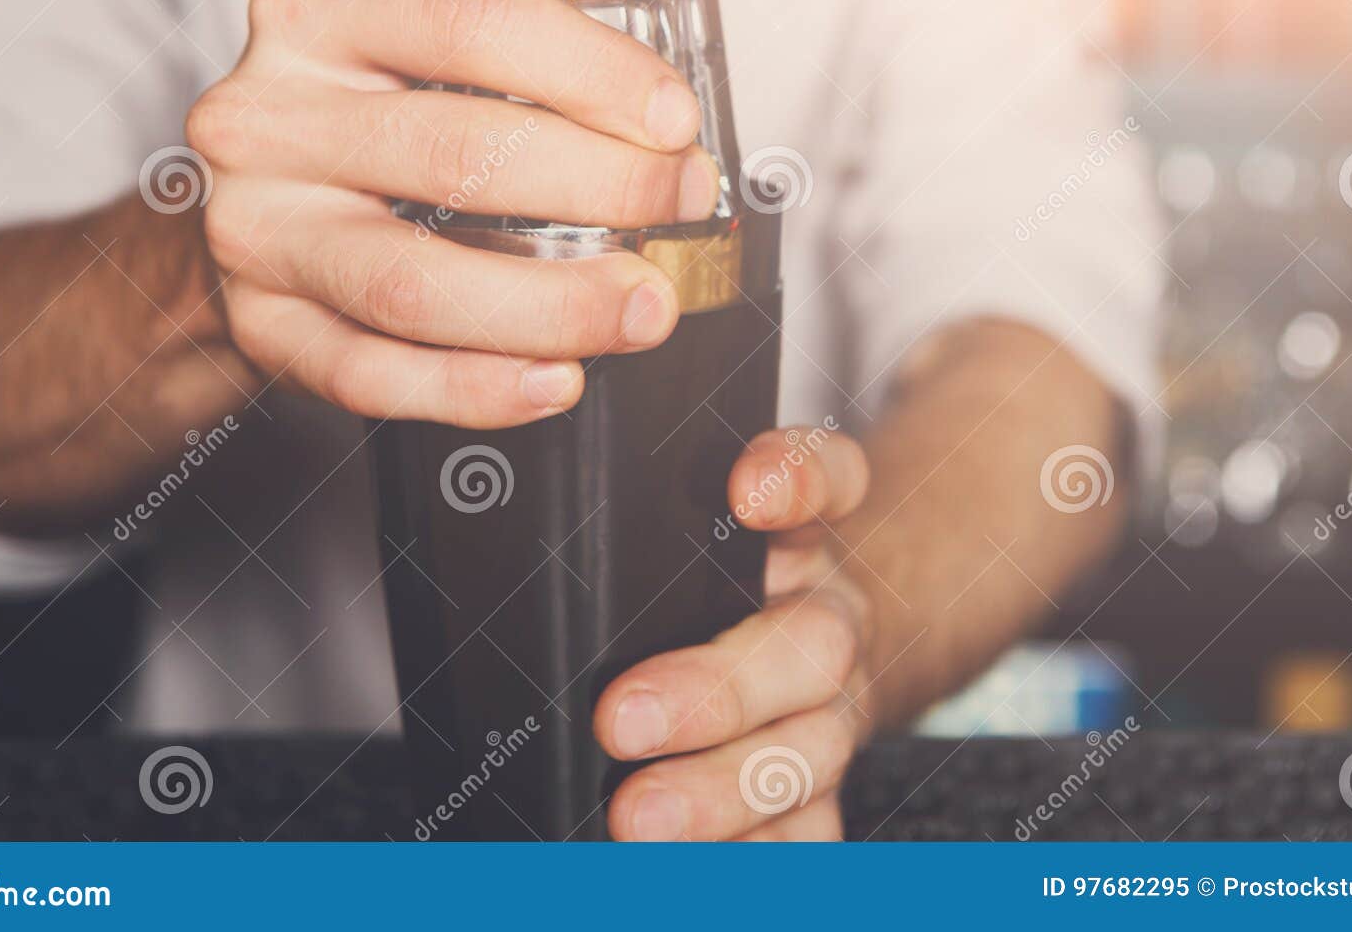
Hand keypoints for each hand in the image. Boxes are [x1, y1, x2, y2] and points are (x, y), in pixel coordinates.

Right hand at [184, 0, 722, 428]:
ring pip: (411, 284)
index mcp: (314, 8)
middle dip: (600, 187)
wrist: (259, 196)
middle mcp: (267, 116)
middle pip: (453, 154)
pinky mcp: (266, 328)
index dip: (587, 67)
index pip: (461, 15)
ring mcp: (258, 232)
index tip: (675, 118)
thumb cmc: (363, 83)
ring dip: (550, 307)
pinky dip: (476, 389)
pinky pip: (372, 375)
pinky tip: (556, 380)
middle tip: (681, 207)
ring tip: (644, 309)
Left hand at [594, 426, 879, 840]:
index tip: (747, 491)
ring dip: (721, 793)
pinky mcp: (821, 800)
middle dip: (715, 689)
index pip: (829, 478)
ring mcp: (833, 717)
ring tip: (635, 821)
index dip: (800, 478)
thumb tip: (518, 496)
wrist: (801, 669)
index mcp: (797, 537)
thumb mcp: (681, 540)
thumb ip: (641, 523)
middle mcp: (827, 622)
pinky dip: (749, 860)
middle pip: (808, 646)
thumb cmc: (710, 597)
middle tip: (621, 718)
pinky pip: (805, 840)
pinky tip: (690, 872)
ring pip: (807, 757)